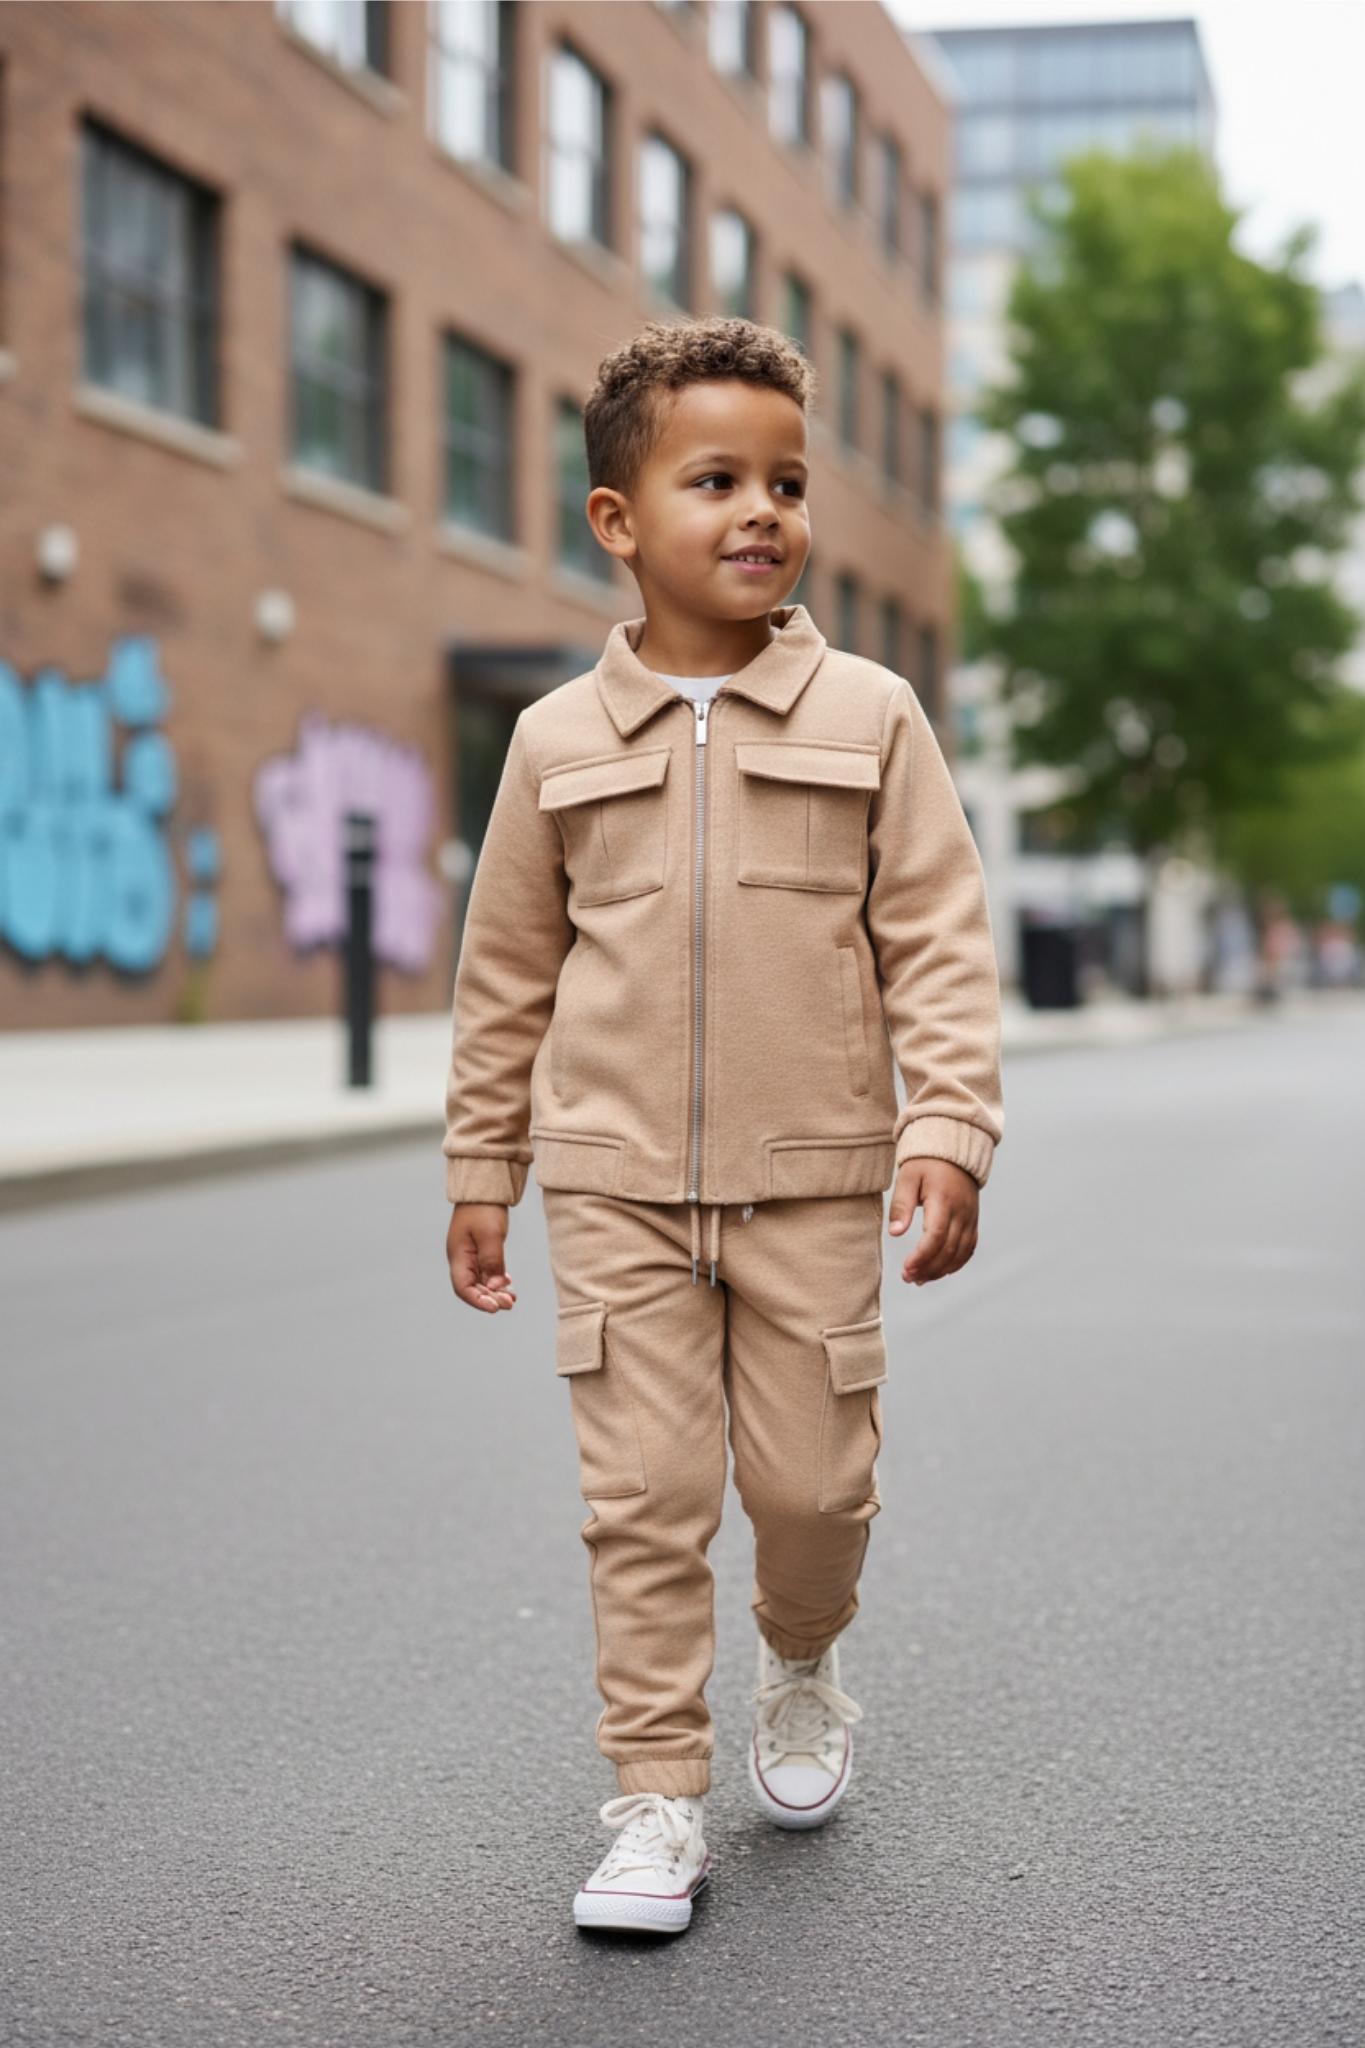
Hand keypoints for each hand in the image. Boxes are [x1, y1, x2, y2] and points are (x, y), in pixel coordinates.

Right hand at [447, 1203, 517, 1312]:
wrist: (484, 1186)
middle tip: (509, 1304)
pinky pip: (485, 1270)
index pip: (462, 1288)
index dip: (477, 1301)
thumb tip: (495, 1285)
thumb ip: (492, 1261)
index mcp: (458, 1255)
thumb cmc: (484, 1208)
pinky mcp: (479, 1248)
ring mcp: (469, 1253)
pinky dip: (496, 1279)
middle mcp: (461, 1257)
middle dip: (489, 1298)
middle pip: (472, 1287)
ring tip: (512, 1298)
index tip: (495, 1308)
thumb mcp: (491, 1234)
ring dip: (494, 1291)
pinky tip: (507, 1283)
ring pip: (480, 1280)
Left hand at [888, 1158, 978, 1285]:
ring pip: (960, 1253)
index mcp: (944, 1200)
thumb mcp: (907, 1178)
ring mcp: (970, 1218)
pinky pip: (969, 1248)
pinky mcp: (973, 1221)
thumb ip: (901, 1205)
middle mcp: (962, 1212)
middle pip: (949, 1249)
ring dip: (940, 1270)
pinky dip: (955, 1264)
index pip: (936, 1236)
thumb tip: (895, 1233)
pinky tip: (939, 1271)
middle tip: (908, 1278)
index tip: (906, 1268)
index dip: (922, 1256)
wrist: (953, 1152)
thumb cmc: (925, 1164)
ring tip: (919, 1279)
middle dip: (928, 1268)